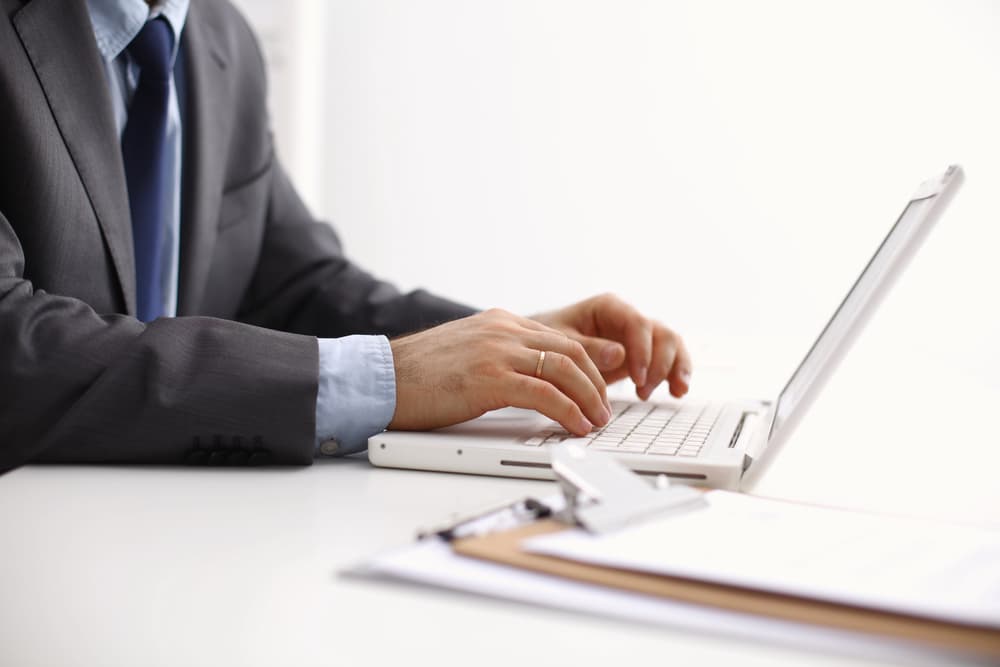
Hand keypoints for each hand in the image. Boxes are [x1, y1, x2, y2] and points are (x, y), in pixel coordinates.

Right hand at [388, 309, 611, 435]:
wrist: (380, 378)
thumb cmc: (416, 375)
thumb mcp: (467, 354)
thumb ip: (498, 358)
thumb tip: (526, 381)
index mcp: (499, 323)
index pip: (559, 339)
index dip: (586, 366)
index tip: (595, 390)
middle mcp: (503, 330)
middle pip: (571, 351)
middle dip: (595, 383)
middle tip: (603, 409)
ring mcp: (497, 351)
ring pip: (565, 369)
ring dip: (589, 398)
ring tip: (596, 420)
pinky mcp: (489, 377)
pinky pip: (544, 393)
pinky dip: (568, 411)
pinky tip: (576, 425)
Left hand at [531, 293, 691, 399]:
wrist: (544, 353)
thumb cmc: (549, 343)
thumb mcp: (560, 344)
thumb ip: (588, 348)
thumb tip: (619, 354)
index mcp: (609, 308)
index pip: (637, 323)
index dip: (642, 350)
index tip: (636, 378)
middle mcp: (629, 318)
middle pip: (661, 333)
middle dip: (658, 364)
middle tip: (641, 391)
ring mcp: (639, 336)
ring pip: (671, 345)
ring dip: (673, 369)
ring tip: (666, 393)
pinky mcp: (643, 355)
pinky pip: (670, 359)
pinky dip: (677, 374)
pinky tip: (677, 393)